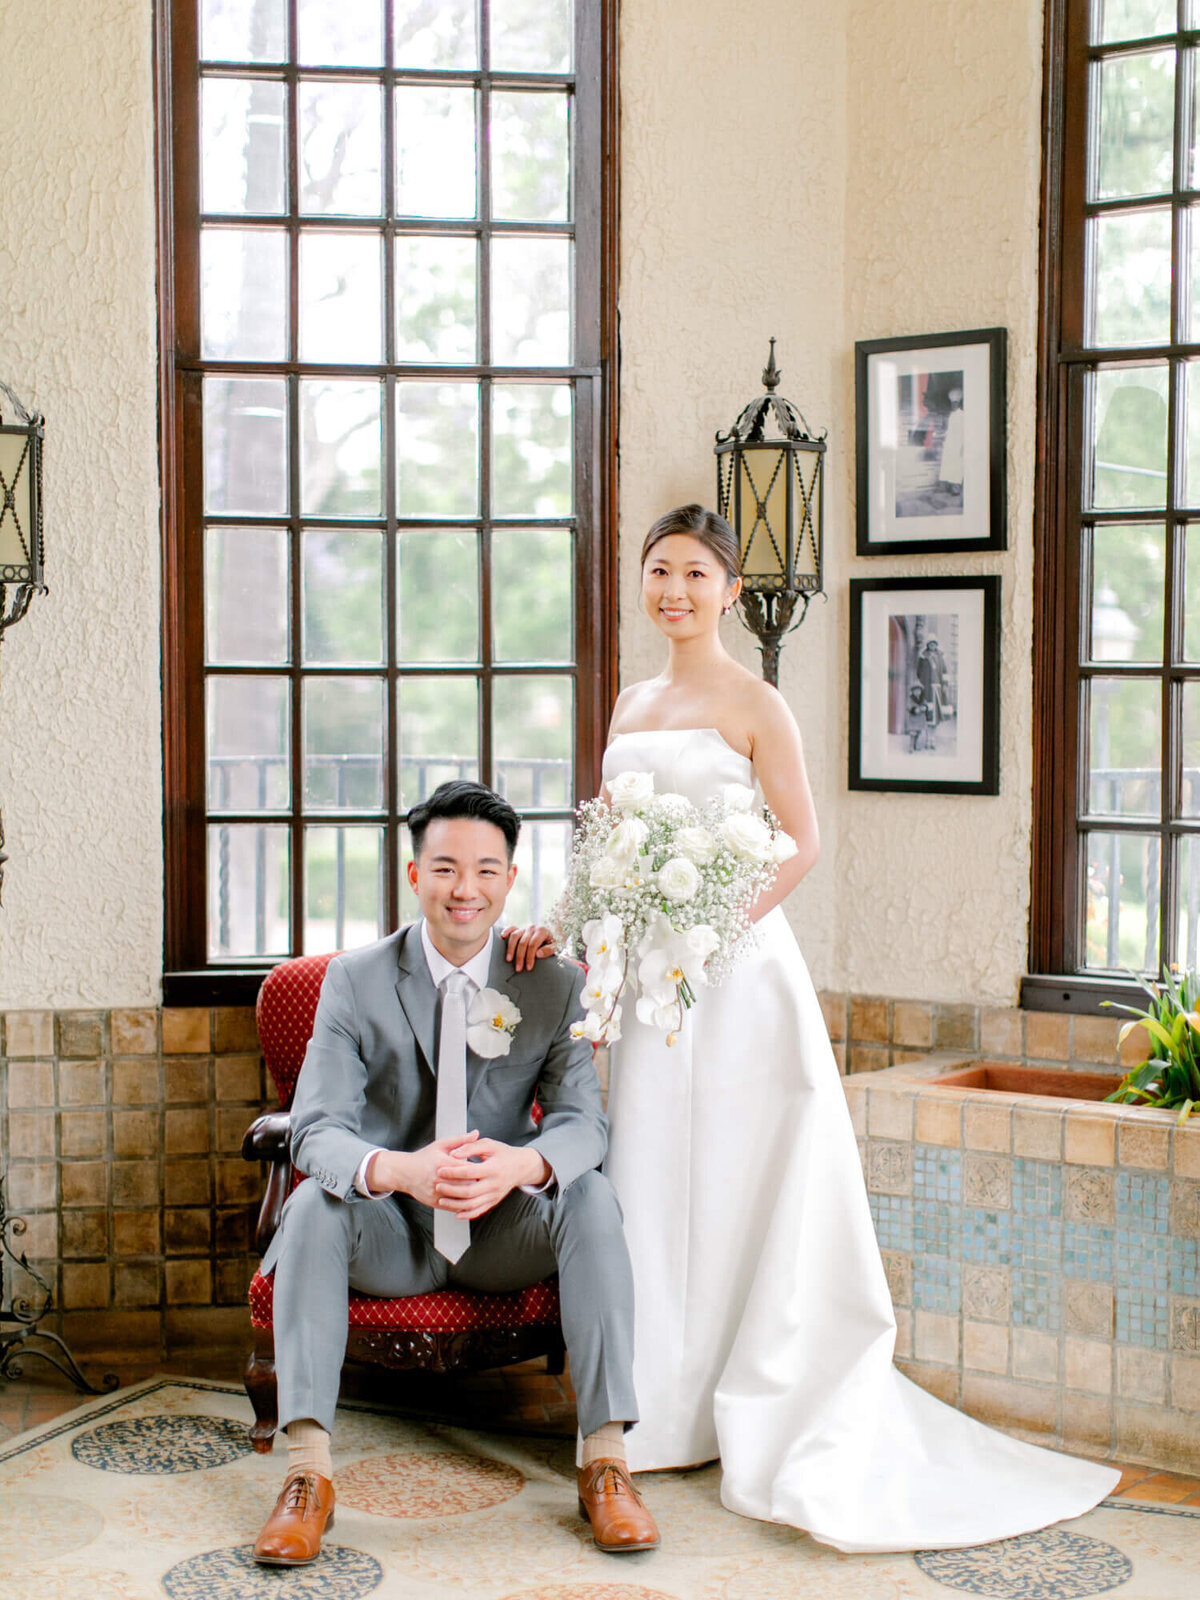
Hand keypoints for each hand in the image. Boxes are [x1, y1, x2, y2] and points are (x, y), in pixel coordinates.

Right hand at [369, 1131, 480, 1205]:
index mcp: (442, 1162)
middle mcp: (439, 1178)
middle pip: (465, 1184)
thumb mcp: (441, 1145)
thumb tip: (476, 1133)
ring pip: (460, 1197)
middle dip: (478, 1183)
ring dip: (473, 1195)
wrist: (405, 1173)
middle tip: (489, 1181)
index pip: (465, 1168)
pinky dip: (463, 1205)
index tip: (489, 1168)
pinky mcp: (434, 1202)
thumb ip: (460, 1140)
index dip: (479, 1169)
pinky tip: (471, 1200)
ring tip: (483, 1191)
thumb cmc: (424, 1158)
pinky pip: (453, 1206)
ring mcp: (436, 1192)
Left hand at [433, 1138, 550, 1220]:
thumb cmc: (503, 1153)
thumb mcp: (489, 1144)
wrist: (521, 1167)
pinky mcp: (494, 1201)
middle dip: (451, 1190)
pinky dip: (467, 1214)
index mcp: (493, 1168)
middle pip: (469, 1191)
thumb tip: (454, 1153)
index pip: (469, 1171)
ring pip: (473, 1204)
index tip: (440, 1170)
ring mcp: (495, 1194)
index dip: (453, 1171)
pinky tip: (456, 1213)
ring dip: (455, 1204)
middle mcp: (495, 1184)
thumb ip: (470, 1147)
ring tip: (441, 1200)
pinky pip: (479, 1211)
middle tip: (437, 1186)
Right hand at [502, 923, 556, 971]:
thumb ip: (549, 950)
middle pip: (523, 942)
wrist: (556, 933)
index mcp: (542, 931)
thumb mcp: (558, 946)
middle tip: (518, 969)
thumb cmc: (556, 942)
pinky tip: (502, 937)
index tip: (528, 968)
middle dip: (520, 957)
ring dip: (511, 948)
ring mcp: (525, 928)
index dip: (529, 957)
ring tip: (509, 960)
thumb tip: (538, 954)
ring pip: (515, 936)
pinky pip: (512, 928)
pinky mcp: (521, 929)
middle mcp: (532, 928)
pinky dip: (506, 931)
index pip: (533, 945)